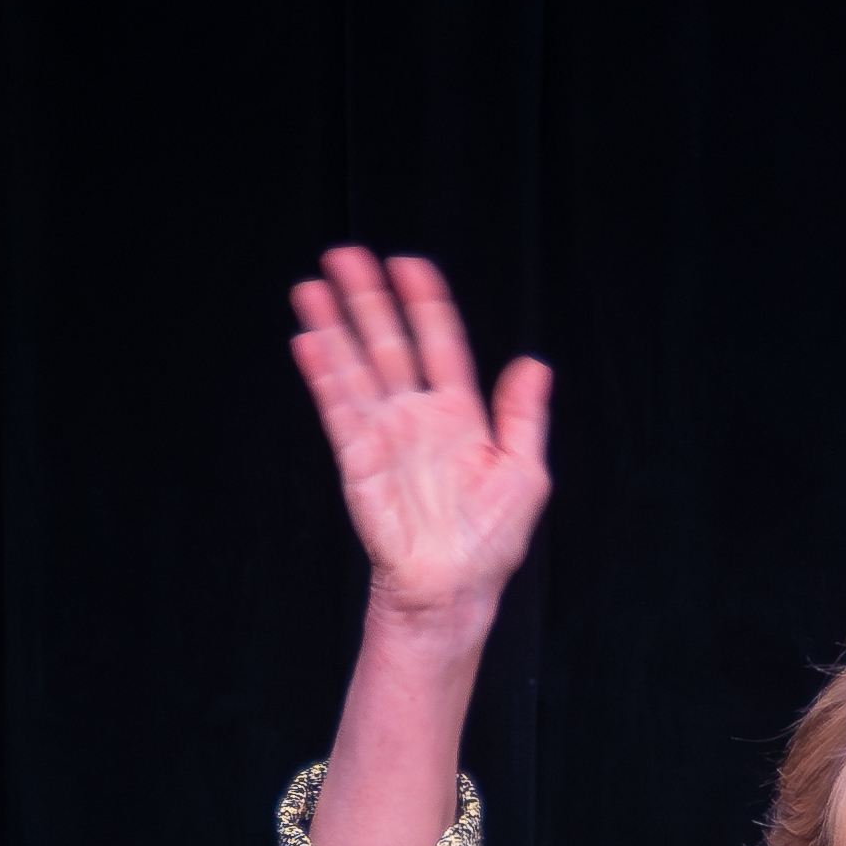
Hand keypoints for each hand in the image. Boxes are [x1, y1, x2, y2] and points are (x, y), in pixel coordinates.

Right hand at [289, 244, 554, 632]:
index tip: (412, 266)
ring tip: (314, 287)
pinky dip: (325, 374)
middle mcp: (417, 418)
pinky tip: (311, 340)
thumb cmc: (490, 542)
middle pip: (388, 345)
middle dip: (368, 300)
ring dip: (334, 326)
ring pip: (355, 368)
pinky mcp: (358, 459)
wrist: (454, 588)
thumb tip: (534, 363)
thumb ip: (523, 416)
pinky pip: (339, 408)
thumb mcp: (525, 473)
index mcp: (459, 417)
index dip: (426, 305)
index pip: (440, 345)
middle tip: (346, 256)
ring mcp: (384, 435)